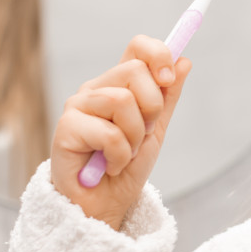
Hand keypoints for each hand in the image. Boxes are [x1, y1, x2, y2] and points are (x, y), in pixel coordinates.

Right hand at [50, 35, 191, 229]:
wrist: (104, 204)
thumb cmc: (126, 167)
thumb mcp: (155, 129)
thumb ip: (168, 96)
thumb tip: (185, 62)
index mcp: (119, 84)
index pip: (137, 46)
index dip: (158, 54)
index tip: (169, 78)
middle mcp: (97, 88)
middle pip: (135, 71)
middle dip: (151, 108)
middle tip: (142, 135)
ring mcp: (78, 106)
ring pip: (122, 101)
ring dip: (134, 136)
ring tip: (124, 153)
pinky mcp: (65, 128)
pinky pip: (109, 132)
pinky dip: (120, 156)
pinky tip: (111, 166)